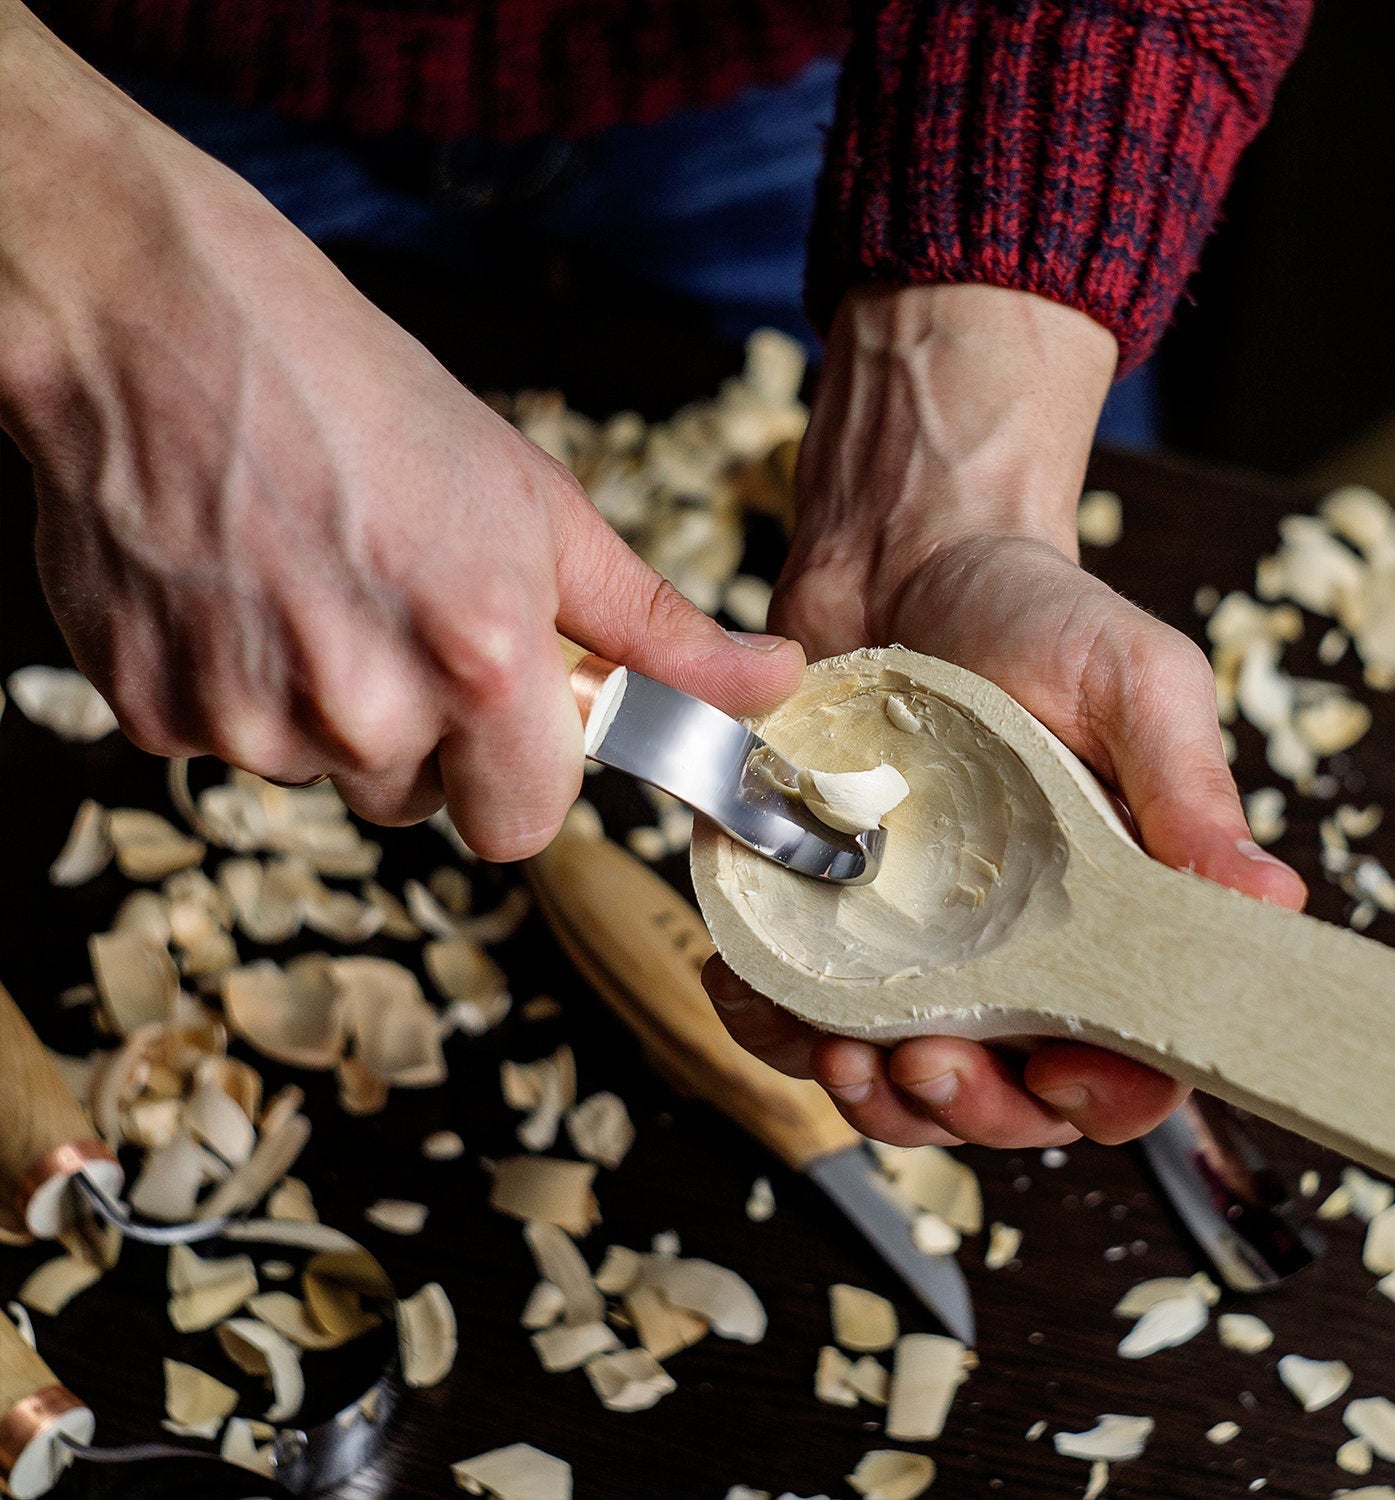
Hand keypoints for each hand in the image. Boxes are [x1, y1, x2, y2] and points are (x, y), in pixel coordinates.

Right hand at [0, 7, 803, 858]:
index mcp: (481, 662)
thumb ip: (655, 627)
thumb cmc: (367, 399)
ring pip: (325, 776)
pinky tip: (235, 592)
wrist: (166, 322)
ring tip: (311, 589)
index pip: (525, 826)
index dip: (522, 775)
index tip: (507, 715)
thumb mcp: (539, 508)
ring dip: (330, 714)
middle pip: (420, 805)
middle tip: (401, 623)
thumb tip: (772, 684)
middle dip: (428, 742)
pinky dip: (238, 689)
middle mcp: (365, 712)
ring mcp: (250, 722)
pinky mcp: (154, 711)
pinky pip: (225, 747)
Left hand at [705, 284, 1304, 1149]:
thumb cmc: (1039, 621)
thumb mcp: (1137, 685)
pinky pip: (787, 1004)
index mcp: (1102, 923)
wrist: (909, 561)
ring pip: (889, 1076)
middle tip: (927, 1064)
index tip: (1062, 1076)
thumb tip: (1269, 901)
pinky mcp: (812, 912)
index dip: (1101, 1096)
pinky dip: (768, 1022)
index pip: (1122, 1058)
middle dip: (962, 1110)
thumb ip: (1189, 793)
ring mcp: (903, 945)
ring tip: (841, 1052)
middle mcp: (1006, 955)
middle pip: (999, 1098)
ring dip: (865, 1093)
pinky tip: (756, 997)